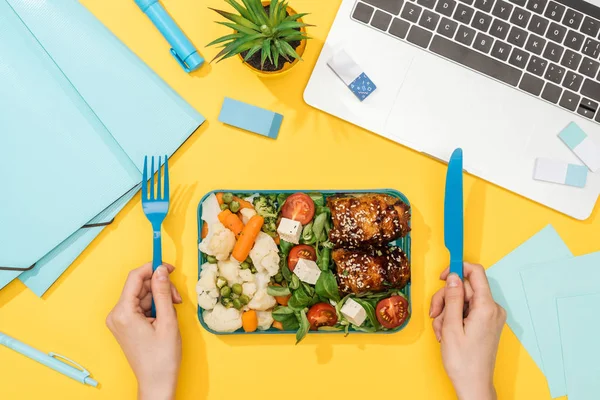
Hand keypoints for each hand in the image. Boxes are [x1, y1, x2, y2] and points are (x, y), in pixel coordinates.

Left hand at [106, 263, 182, 399]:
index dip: (153, 268)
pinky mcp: (125, 325)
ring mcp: (120, 320)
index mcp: (123, 312)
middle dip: (160, 287)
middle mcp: (116, 314)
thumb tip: (161, 270)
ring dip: (160, 298)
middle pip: (139, 286)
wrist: (156, 382)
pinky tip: (165, 317)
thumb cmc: (162, 357)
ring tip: (173, 311)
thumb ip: (163, 292)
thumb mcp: (167, 320)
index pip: (135, 277)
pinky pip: (140, 306)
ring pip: (142, 296)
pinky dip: (155, 307)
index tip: (169, 267)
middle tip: (177, 298)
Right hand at [430, 263, 505, 399]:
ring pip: (463, 300)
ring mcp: (490, 317)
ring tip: (441, 329)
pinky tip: (447, 332)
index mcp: (486, 307)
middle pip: (465, 288)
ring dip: (448, 311)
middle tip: (435, 314)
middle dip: (446, 298)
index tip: (442, 275)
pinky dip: (454, 318)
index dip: (457, 269)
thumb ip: (453, 298)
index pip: (475, 273)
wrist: (473, 384)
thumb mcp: (451, 326)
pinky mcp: (486, 323)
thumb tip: (453, 276)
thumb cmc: (463, 361)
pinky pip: (467, 311)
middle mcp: (492, 309)